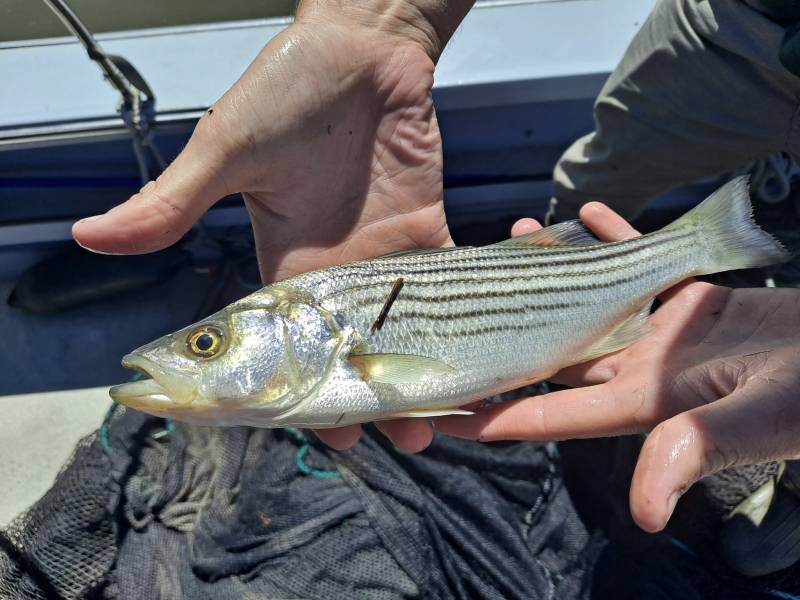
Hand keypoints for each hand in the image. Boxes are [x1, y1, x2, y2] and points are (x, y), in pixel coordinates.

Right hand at [72, 12, 456, 449]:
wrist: (361, 48)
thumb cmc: (288, 88)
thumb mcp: (228, 148)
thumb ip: (175, 202)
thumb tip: (90, 237)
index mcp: (286, 269)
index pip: (290, 352)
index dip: (306, 395)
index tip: (323, 437)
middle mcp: (337, 274)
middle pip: (353, 356)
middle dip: (370, 402)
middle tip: (392, 442)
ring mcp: (386, 258)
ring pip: (405, 335)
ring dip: (422, 377)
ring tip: (437, 425)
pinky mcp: (428, 233)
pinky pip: (451, 288)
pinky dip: (466, 322)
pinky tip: (478, 363)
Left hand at [435, 203, 799, 532]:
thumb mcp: (754, 424)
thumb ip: (696, 451)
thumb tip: (647, 513)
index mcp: (643, 405)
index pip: (551, 412)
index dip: (497, 413)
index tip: (444, 408)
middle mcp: (640, 372)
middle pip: (556, 352)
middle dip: (508, 330)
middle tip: (460, 302)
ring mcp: (663, 335)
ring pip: (591, 302)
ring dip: (554, 272)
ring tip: (515, 237)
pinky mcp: (693, 303)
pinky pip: (641, 267)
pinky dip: (614, 242)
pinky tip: (586, 214)